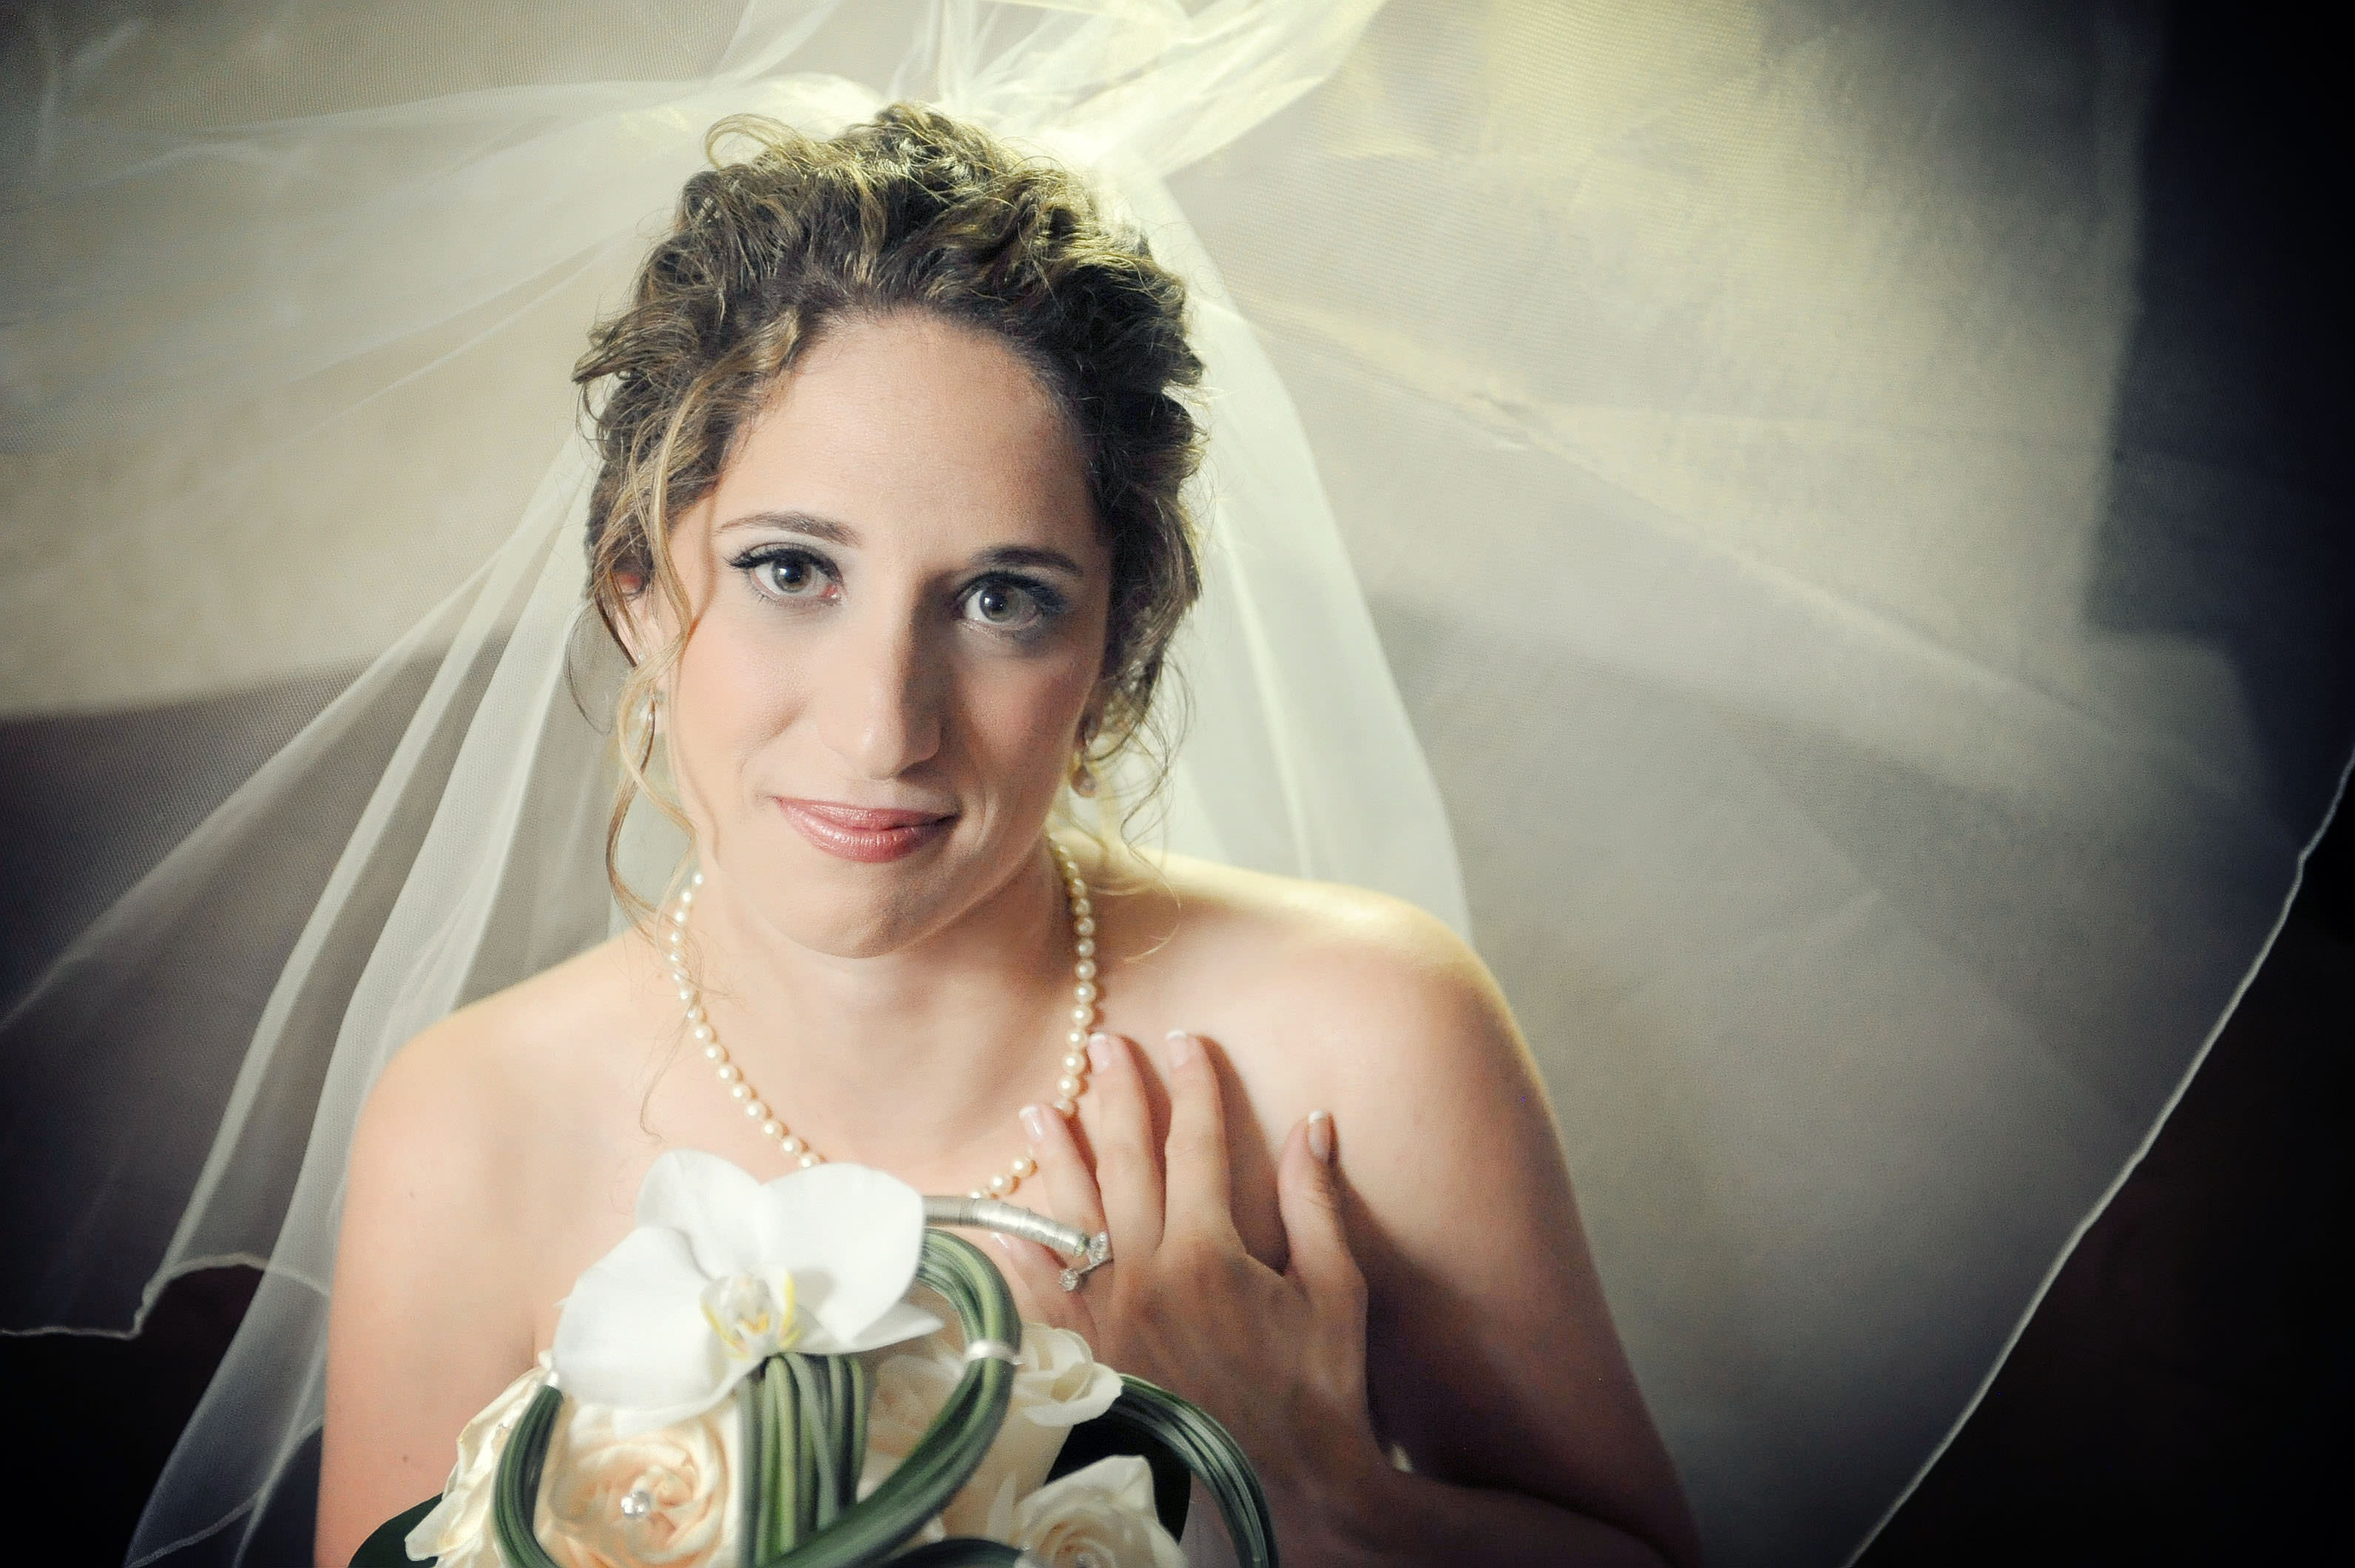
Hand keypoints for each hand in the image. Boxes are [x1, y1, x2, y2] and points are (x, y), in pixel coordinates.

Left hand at [990, 1030, 1391, 1555]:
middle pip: (1125, 1163)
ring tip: (1039, 1108)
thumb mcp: (1335, 1291)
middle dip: (1116, 1096)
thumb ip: (1314, 1202)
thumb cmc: (1321, 1389)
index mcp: (1212, 1254)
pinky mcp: (1087, 1356)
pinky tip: (1001, 1219)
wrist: (1288, 1487)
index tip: (1185, 1041)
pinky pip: (1038, 1293)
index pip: (1196, 1145)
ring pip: (1072, 1216)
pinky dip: (1017, 1253)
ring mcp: (1110, 1318)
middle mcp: (1150, 1276)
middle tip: (1103, 1044)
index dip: (1192, 1087)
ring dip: (1055, 1156)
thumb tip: (1314, 1122)